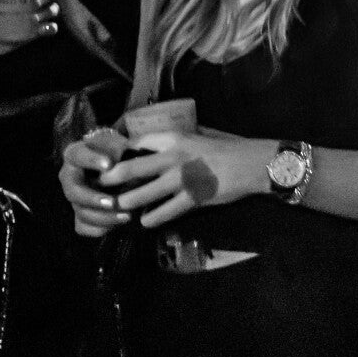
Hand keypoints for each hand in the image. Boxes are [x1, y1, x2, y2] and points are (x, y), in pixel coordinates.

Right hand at [61, 128, 137, 237]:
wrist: (123, 168)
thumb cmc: (121, 151)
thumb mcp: (121, 143)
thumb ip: (121, 148)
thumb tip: (124, 156)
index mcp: (76, 154)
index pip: (77, 155)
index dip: (91, 160)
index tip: (109, 164)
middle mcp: (69, 176)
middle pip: (73, 191)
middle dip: (93, 199)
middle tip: (113, 202)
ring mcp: (74, 197)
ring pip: (81, 212)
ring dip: (103, 217)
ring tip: (127, 217)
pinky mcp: (80, 214)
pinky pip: (83, 227)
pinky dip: (99, 229)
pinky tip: (117, 226)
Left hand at [74, 125, 269, 229]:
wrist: (255, 163)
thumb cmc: (228, 147)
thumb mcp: (200, 135)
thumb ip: (177, 140)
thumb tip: (156, 143)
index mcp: (174, 138)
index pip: (136, 143)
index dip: (119, 153)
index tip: (109, 160)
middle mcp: (173, 157)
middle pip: (130, 169)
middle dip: (111, 180)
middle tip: (103, 187)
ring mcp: (182, 179)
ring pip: (142, 195)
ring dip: (128, 203)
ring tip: (121, 207)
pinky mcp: (193, 198)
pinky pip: (165, 212)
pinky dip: (152, 218)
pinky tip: (146, 221)